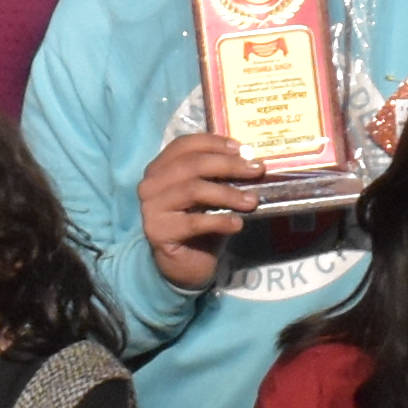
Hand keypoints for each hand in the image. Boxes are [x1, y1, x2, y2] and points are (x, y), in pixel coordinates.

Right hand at [137, 128, 258, 292]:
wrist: (185, 264)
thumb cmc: (200, 223)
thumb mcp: (210, 193)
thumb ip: (219, 175)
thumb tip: (249, 159)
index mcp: (160, 167)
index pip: (185, 144)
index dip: (215, 143)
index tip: (243, 149)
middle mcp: (150, 184)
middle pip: (192, 164)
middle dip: (229, 165)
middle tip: (257, 170)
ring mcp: (151, 208)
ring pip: (194, 190)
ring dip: (228, 194)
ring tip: (252, 202)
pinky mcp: (158, 232)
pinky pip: (194, 222)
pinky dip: (220, 221)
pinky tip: (237, 224)